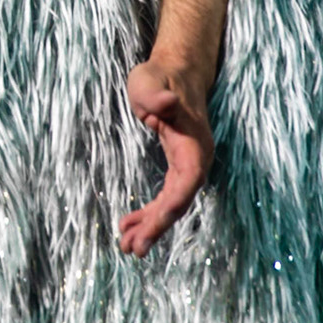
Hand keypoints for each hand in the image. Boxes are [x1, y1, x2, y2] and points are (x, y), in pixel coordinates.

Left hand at [118, 57, 214, 255]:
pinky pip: (167, 197)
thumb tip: (166, 102)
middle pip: (179, 201)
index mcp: (193, 144)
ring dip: (151, 226)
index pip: (187, 182)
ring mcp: (189, 165)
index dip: (170, 208)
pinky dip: (150, 213)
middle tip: (131, 249)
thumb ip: (155, 94)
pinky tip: (129, 224)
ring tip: (126, 246)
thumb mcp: (149, 81)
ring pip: (173, 204)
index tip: (151, 227)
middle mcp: (196, 159)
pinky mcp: (178, 167)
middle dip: (157, 227)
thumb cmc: (159, 77)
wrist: (175, 72)